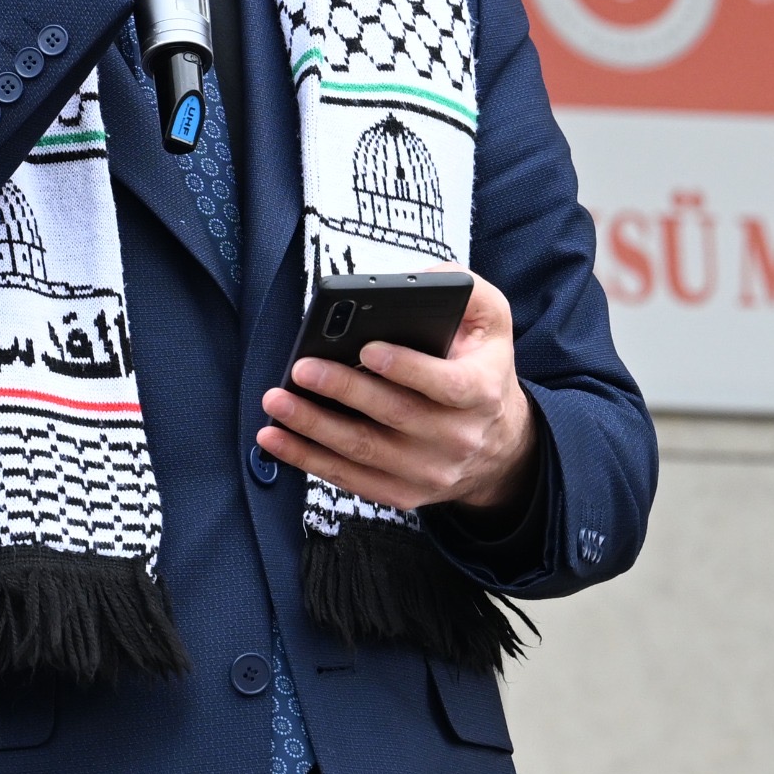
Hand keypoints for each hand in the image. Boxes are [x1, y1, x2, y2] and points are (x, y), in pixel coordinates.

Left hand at [257, 270, 537, 513]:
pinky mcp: (403, 493)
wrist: (497, 445)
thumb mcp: (491, 322)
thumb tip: (416, 281)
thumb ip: (464, 289)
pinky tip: (276, 438)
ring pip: (364, 451)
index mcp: (481, 392)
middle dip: (343, 390)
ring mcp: (430, 471)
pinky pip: (350, 479)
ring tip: (276, 402)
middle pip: (395, 415)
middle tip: (302, 368)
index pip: (447, 384)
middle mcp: (459, 437)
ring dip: (313, 428)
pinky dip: (308, 460)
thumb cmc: (480, 368)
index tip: (366, 348)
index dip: (407, 368)